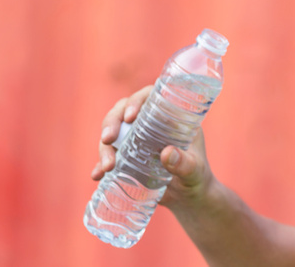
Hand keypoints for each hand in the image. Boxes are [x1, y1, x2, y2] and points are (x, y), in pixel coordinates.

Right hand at [90, 85, 215, 210]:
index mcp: (170, 117)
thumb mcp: (194, 171)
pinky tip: (97, 175)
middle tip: (107, 139)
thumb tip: (167, 153)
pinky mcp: (126, 157)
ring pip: (113, 133)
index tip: (130, 117)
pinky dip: (100, 164)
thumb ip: (185, 164)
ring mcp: (135, 140)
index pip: (150, 97)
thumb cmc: (197, 177)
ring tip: (107, 167)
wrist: (189, 198)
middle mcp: (150, 124)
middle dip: (111, 122)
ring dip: (104, 146)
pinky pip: (109, 155)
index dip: (136, 101)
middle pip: (123, 111)